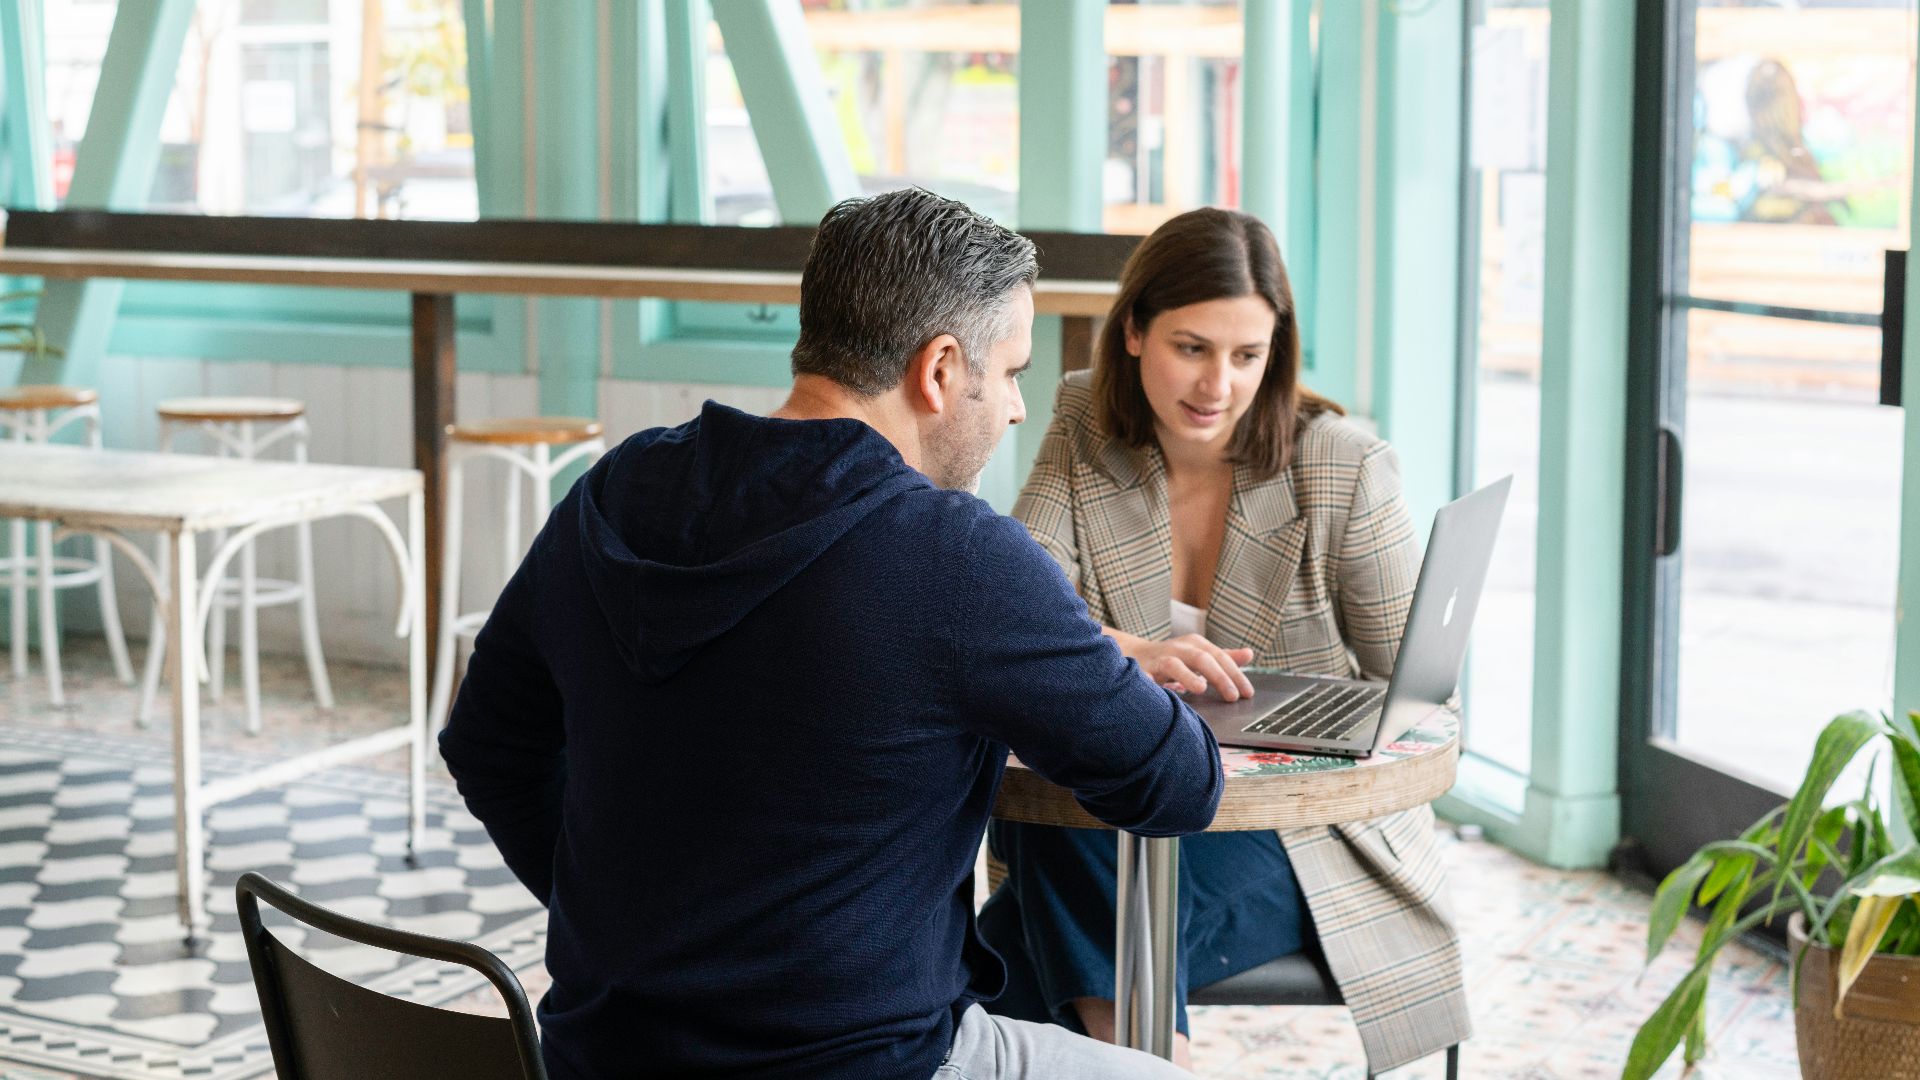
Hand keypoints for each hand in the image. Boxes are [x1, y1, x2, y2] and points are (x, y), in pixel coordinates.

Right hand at [1129, 635, 1255, 701]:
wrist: (1137, 654)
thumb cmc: (1175, 658)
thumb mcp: (1201, 654)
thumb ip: (1224, 657)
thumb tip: (1249, 654)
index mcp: (1196, 644)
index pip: (1221, 658)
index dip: (1235, 675)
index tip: (1247, 693)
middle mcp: (1180, 648)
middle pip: (1202, 659)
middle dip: (1219, 677)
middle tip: (1233, 696)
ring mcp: (1160, 658)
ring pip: (1174, 665)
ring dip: (1188, 676)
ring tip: (1200, 689)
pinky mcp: (1142, 669)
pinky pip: (1146, 676)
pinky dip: (1151, 682)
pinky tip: (1159, 691)